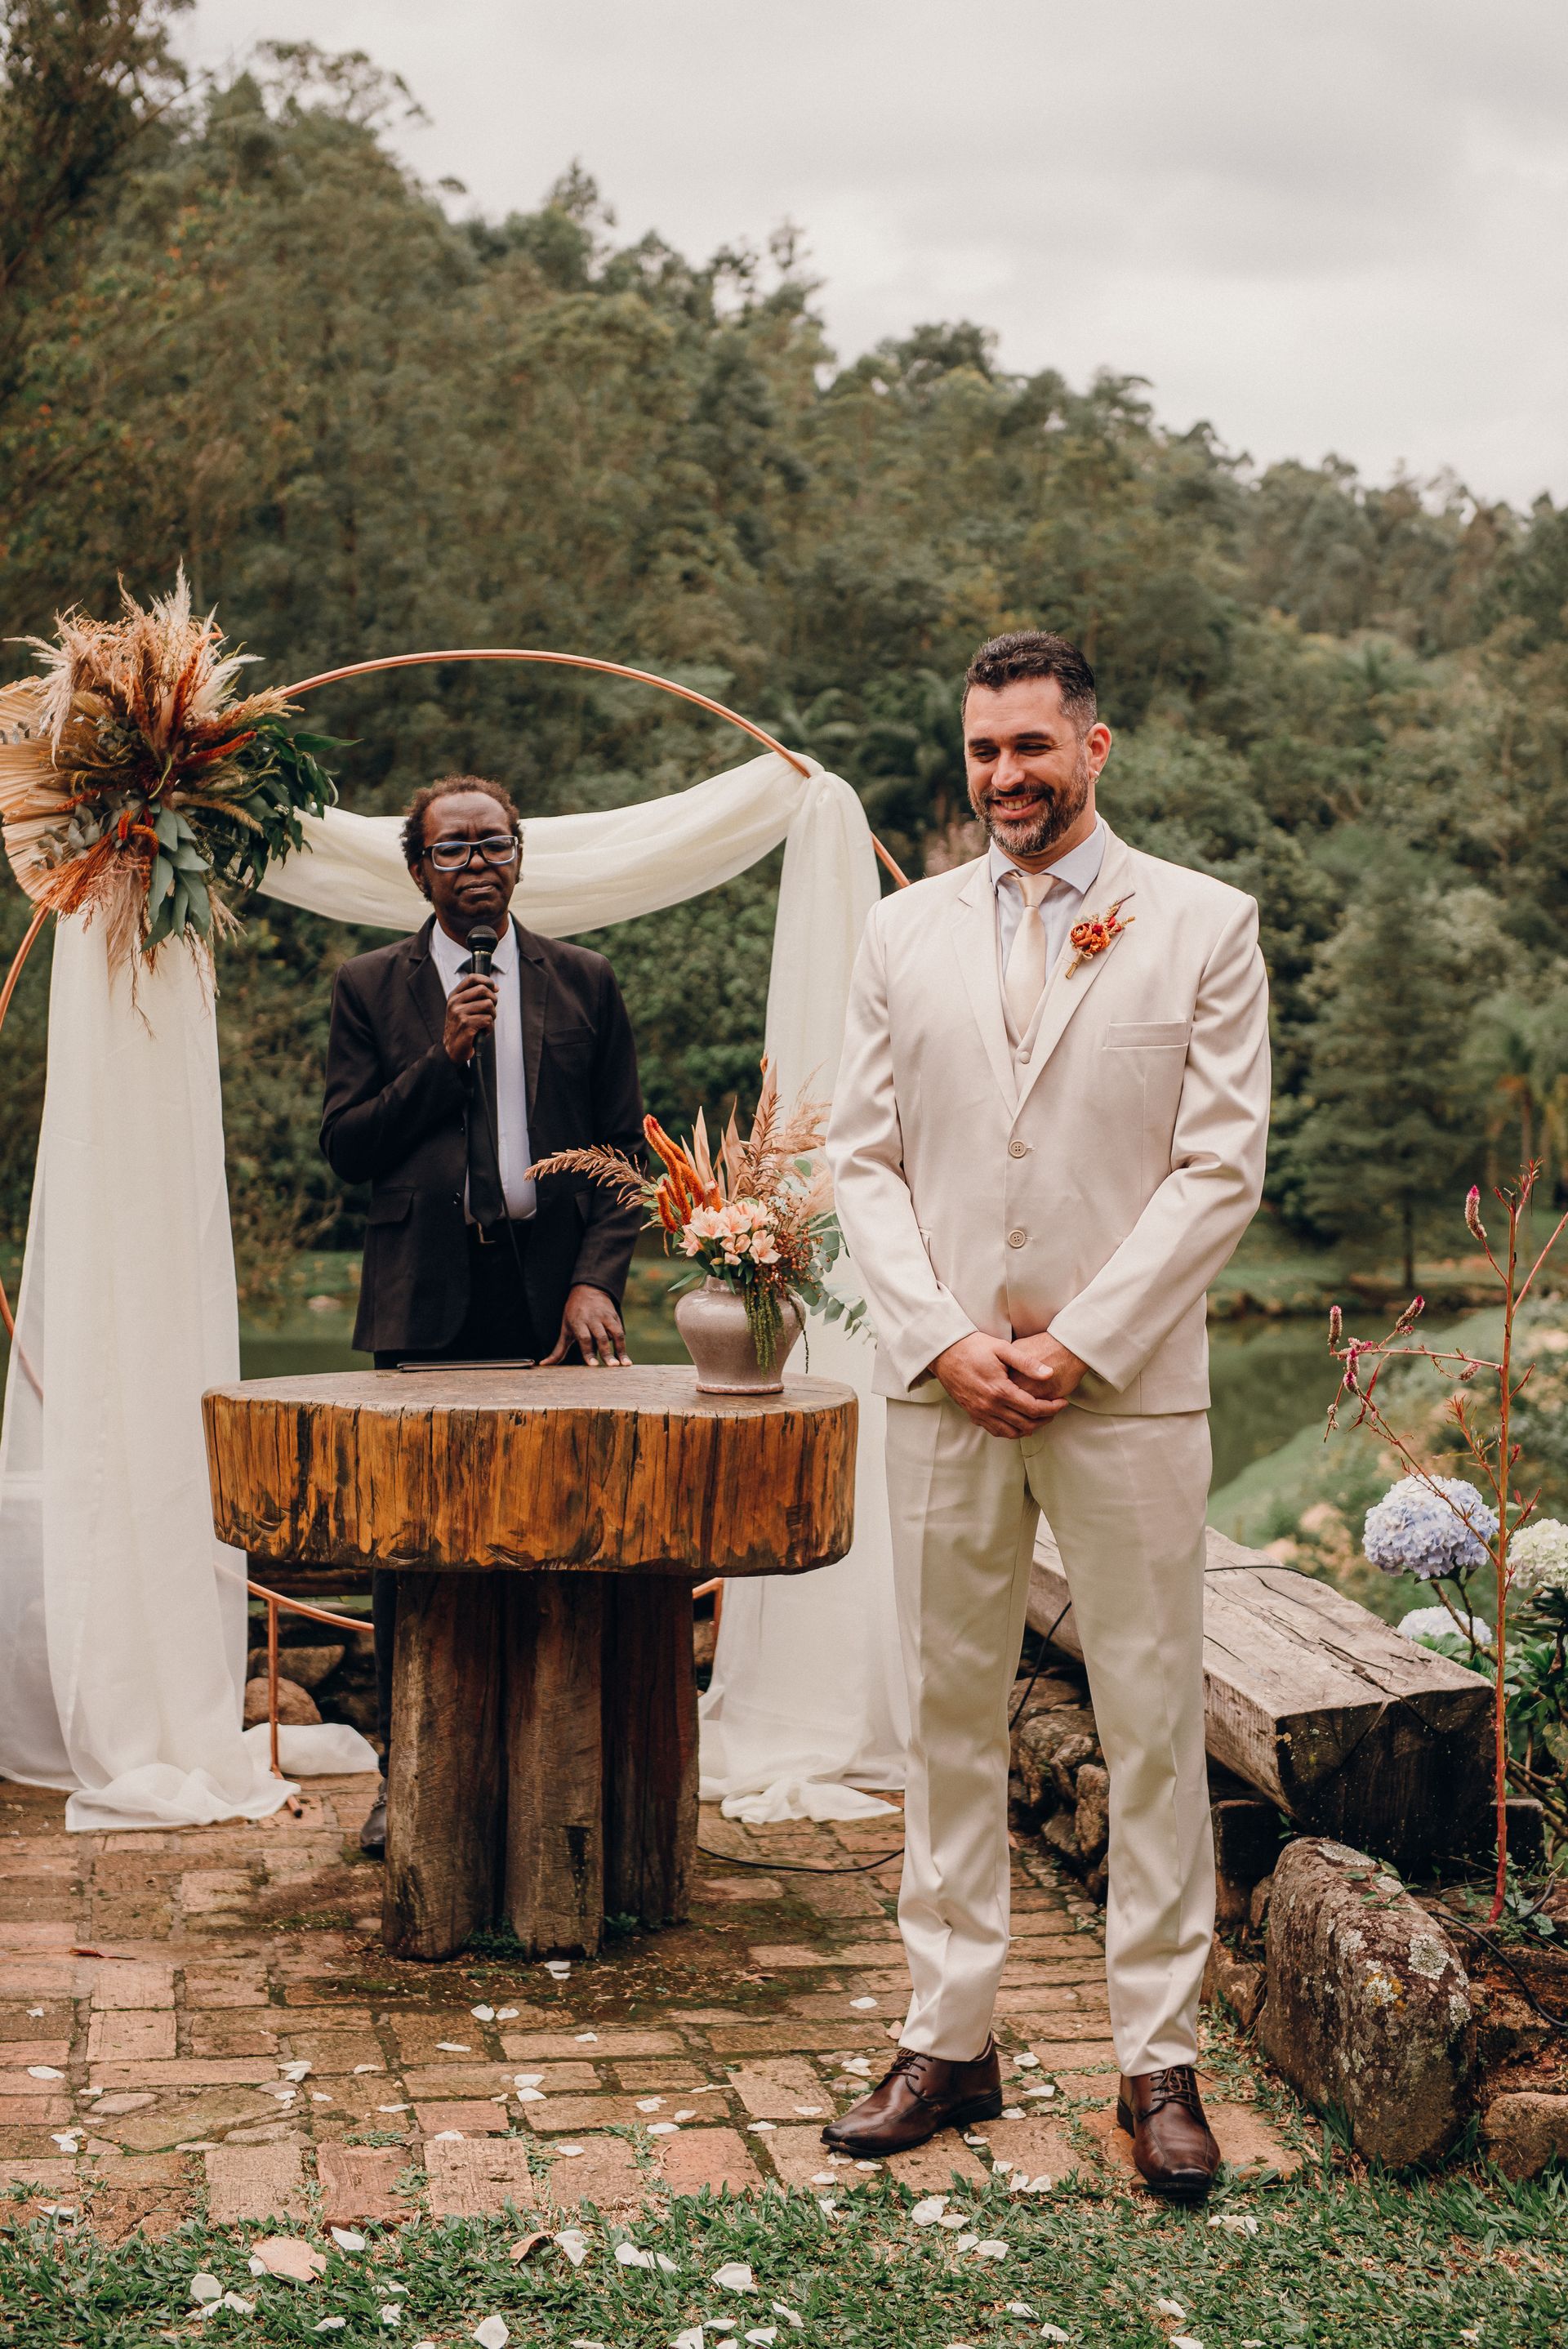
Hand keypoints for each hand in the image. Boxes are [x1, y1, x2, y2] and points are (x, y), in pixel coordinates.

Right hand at [443, 973, 497, 1063]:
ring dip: (492, 1016)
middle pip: (483, 989)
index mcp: (454, 996)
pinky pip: (488, 1020)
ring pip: (488, 1005)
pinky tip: (483, 1032)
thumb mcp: (462, 1009)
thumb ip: (474, 997)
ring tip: (485, 1023)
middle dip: (493, 1000)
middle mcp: (455, 1003)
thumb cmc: (461, 1028)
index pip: (472, 978)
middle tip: (490, 1011)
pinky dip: (490, 1028)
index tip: (495, 989)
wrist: (452, 1049)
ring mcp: (459, 1013)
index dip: (487, 981)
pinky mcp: (466, 1025)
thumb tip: (495, 988)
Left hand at [544, 1284, 630, 1367]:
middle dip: (607, 1353)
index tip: (594, 1365)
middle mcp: (593, 1319)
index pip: (584, 1339)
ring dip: (621, 1349)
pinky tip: (624, 1357)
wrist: (588, 1289)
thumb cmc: (574, 1313)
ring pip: (615, 1334)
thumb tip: (543, 1364)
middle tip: (612, 1366)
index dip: (589, 1352)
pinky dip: (622, 1344)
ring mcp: (606, 1317)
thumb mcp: (565, 1329)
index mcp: (578, 1322)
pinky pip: (620, 1331)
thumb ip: (558, 1350)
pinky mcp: (615, 1316)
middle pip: (601, 1338)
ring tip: (625, 1364)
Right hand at [931, 1331, 1070, 1438]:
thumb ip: (1027, 1362)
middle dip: (1045, 1419)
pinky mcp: (972, 1414)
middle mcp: (990, 1406)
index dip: (1052, 1408)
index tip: (1063, 1402)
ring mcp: (980, 1412)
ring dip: (1029, 1428)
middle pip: (1025, 1424)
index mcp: (1000, 1390)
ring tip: (1040, 1418)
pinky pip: (995, 1431)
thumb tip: (1049, 1374)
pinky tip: (1019, 1422)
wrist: (944, 1353)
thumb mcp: (1002, 1348)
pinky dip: (1011, 1431)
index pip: (1033, 1408)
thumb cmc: (974, 1347)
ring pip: (1011, 1432)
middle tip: (1055, 1410)